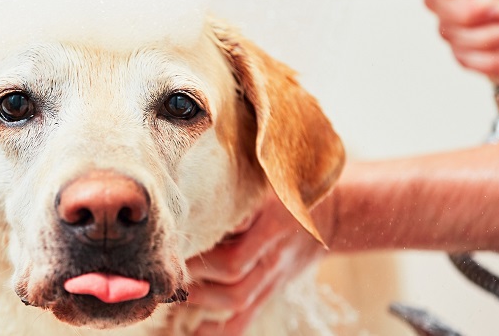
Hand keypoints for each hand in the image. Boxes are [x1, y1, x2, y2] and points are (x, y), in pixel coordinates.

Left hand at [186, 192, 325, 334]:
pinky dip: (220, 332)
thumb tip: (199, 184)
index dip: (204, 233)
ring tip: (173, 288)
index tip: (176, 233)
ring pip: (236, 297)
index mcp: (272, 215)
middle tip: (166, 261)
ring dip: (200, 297)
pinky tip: (195, 335)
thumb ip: (241, 184)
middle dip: (194, 268)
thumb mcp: (271, 178)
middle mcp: (274, 248)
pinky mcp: (270, 291)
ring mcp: (273, 274)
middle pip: (232, 267)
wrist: (332, 216)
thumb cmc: (292, 189)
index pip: (234, 225)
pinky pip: (246, 319)